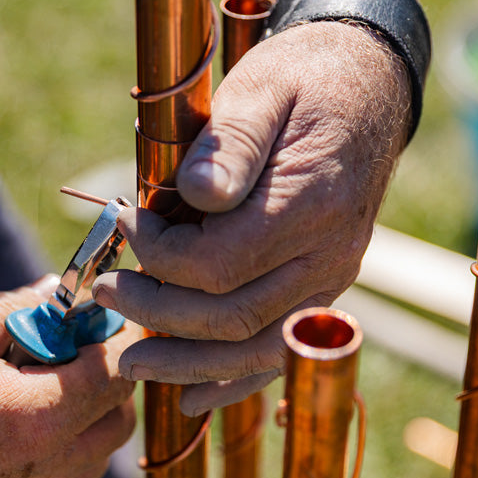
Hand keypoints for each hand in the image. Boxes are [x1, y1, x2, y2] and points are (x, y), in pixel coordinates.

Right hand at [0, 278, 137, 477]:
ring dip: (85, 416)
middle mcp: (45, 475)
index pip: (114, 374)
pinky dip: (62, 452)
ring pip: (97, 456)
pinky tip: (15, 428)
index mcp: (34, 422)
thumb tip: (60, 292)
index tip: (96, 318)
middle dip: (105, 377)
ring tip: (32, 388)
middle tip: (64, 350)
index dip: (113, 338)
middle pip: (118, 419)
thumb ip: (17, 312)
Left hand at [92, 21, 410, 414]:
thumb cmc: (304, 81)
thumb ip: (230, 143)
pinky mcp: (325, 289)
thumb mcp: (262, 88)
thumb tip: (194, 195)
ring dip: (188, 363)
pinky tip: (192, 396)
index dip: (158, 256)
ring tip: (132, 361)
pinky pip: (282, 351)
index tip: (124, 222)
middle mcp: (329, 253)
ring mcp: (332, 278)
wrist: (367, 88)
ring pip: (256, 348)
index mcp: (309, 202)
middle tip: (109, 290)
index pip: (218, 264)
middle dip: (159, 313)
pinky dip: (235, 379)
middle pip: (232, 317)